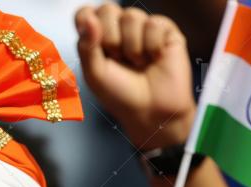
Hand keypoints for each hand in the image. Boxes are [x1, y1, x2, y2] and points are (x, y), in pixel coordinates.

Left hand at [75, 4, 195, 149]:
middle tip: (118, 60)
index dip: (87, 23)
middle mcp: (119, 29)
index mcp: (97, 38)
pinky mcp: (165, 31)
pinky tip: (154, 58)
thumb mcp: (95, 74)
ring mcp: (142, 28)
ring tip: (137, 63)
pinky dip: (152, 45)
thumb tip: (89, 18)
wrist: (151, 112)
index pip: (85, 13)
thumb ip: (87, 46)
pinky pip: (154, 23)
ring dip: (132, 46)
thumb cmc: (121, 96)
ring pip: (132, 15)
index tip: (94, 43)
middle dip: (110, 38)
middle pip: (107, 9)